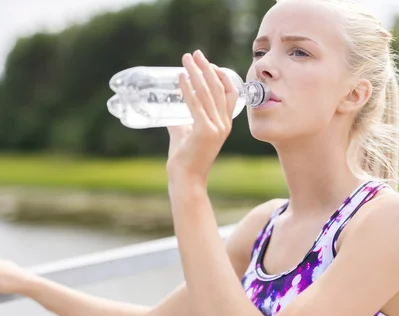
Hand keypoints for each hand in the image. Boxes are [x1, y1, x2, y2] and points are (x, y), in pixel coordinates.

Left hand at [166, 50, 238, 185]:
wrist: (187, 179)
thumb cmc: (185, 159)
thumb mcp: (185, 134)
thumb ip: (181, 122)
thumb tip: (169, 110)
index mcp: (224, 124)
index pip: (229, 93)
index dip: (220, 75)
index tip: (206, 63)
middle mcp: (224, 124)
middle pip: (219, 88)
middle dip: (206, 67)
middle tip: (194, 54)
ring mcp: (216, 127)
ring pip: (207, 93)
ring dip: (196, 72)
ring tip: (186, 59)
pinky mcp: (204, 131)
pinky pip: (195, 104)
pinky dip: (188, 88)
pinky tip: (181, 77)